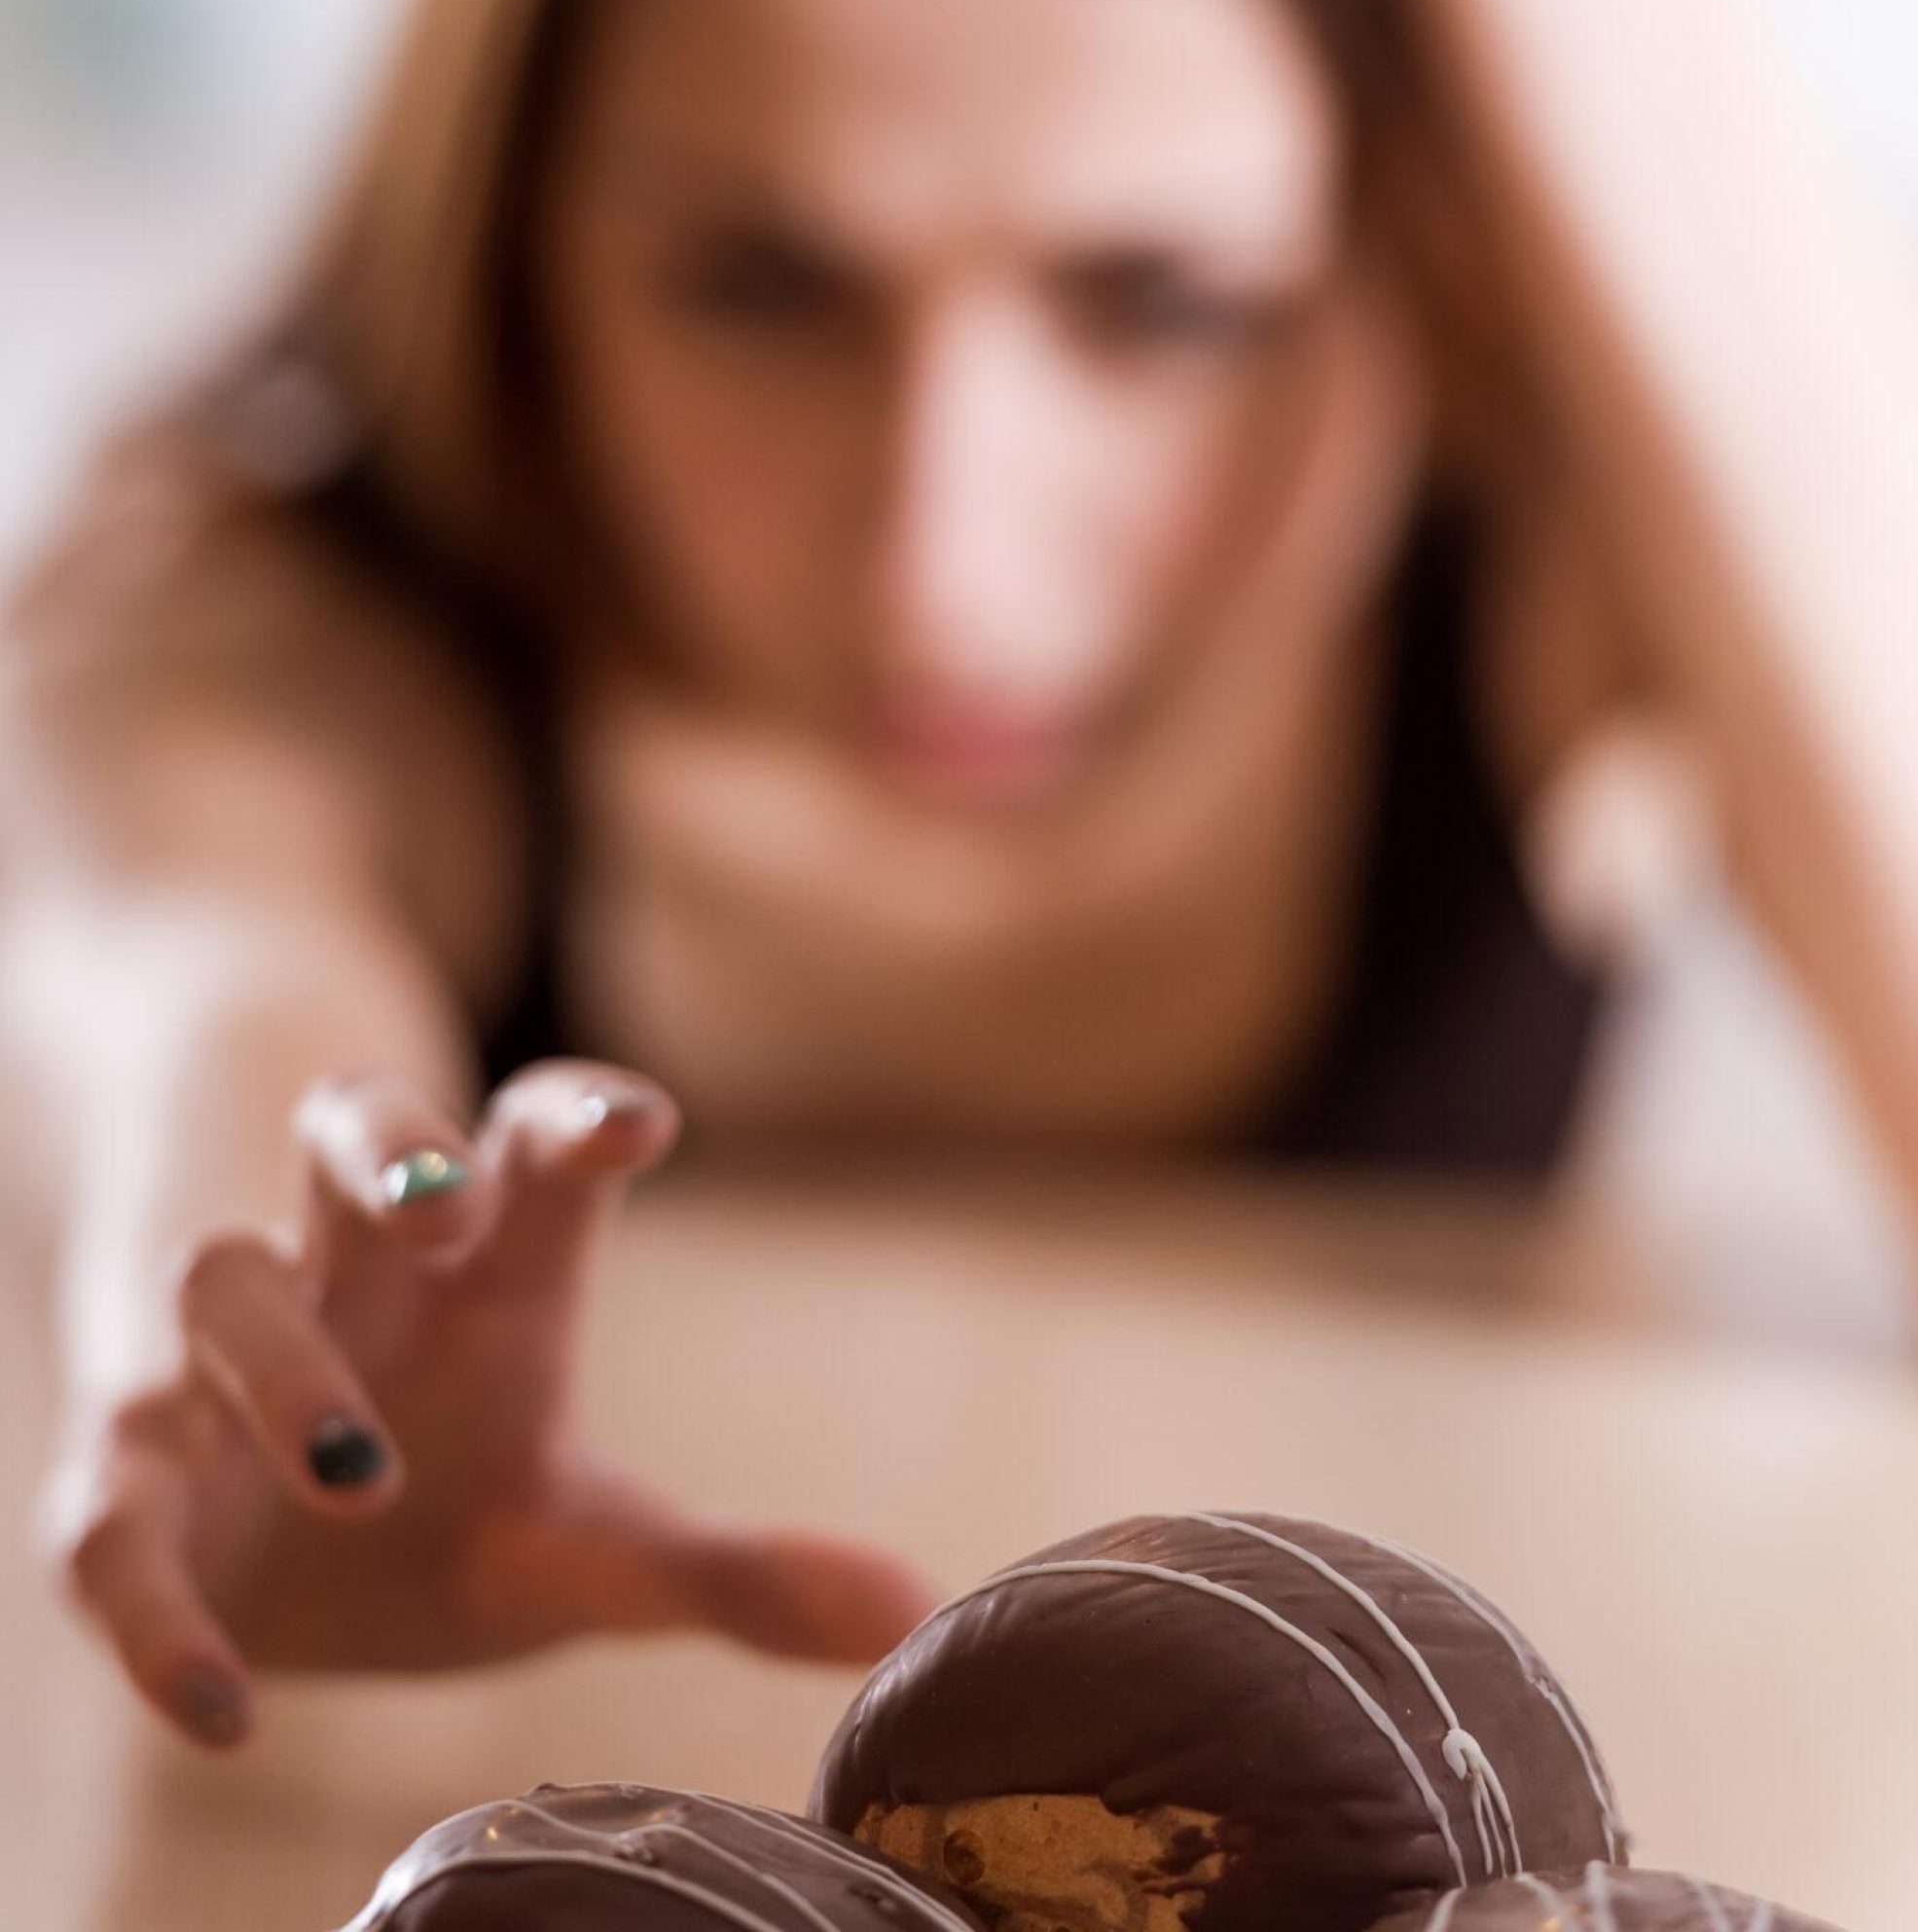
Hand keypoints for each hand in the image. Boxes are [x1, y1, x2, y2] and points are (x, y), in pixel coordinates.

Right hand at [44, 1062, 933, 1747]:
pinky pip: (103, 1513)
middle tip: (446, 1200)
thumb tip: (913, 1616)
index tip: (639, 1122)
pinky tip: (224, 1702)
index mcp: (491, 1267)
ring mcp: (225, 1364)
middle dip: (394, 1148)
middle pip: (357, 1140)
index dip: (576, 1117)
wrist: (280, 1571)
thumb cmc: (462, 1499)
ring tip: (360, 1459)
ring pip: (220, 1280)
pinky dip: (147, 1599)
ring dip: (278, 1351)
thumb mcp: (594, 1535)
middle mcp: (358, 1279)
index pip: (532, 1143)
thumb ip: (734, 1570)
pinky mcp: (125, 1480)